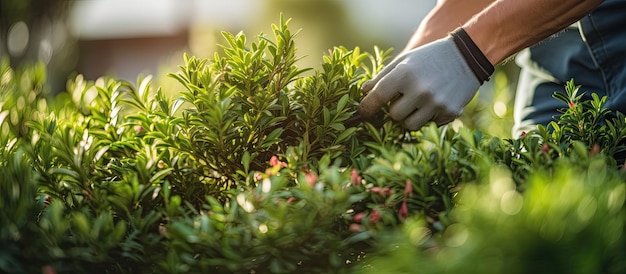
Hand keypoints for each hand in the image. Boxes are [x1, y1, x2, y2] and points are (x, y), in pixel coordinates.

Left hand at [358, 36, 479, 130]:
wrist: (467, 55)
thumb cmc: (429, 57)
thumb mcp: (403, 61)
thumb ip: (381, 77)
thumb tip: (363, 93)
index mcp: (404, 74)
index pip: (376, 98)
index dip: (366, 108)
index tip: (364, 112)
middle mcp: (420, 90)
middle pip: (394, 116)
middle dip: (395, 110)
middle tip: (403, 99)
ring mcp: (436, 103)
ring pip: (410, 125)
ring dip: (410, 117)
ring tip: (418, 102)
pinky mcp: (450, 112)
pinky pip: (430, 124)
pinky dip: (428, 116)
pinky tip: (435, 101)